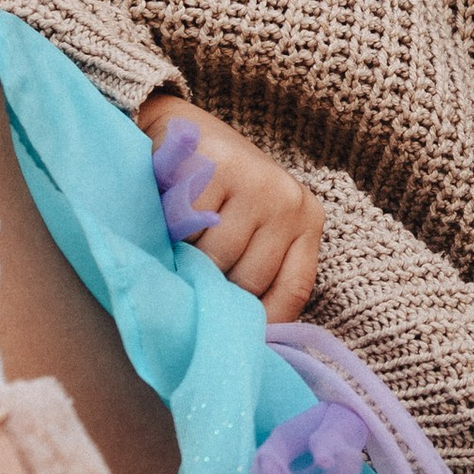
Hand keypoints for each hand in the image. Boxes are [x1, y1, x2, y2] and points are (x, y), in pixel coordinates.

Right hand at [138, 95, 323, 321]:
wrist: (178, 129)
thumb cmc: (217, 191)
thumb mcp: (251, 228)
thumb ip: (256, 272)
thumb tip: (247, 344)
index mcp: (307, 219)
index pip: (292, 292)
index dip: (262, 324)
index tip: (233, 339)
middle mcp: (289, 200)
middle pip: (248, 283)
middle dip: (214, 289)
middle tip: (191, 280)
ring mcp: (256, 182)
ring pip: (214, 260)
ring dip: (187, 263)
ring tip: (177, 247)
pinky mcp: (217, 168)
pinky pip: (187, 230)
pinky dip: (170, 233)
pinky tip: (167, 218)